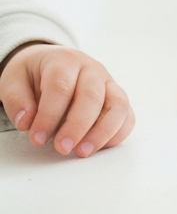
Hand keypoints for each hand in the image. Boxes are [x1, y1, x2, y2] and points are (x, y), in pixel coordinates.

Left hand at [0, 43, 133, 156]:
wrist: (52, 63)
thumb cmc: (34, 74)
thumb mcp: (13, 80)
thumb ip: (17, 100)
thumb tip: (26, 122)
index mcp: (65, 61)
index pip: (61, 87)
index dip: (49, 115)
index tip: (37, 138)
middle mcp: (92, 70)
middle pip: (92, 96)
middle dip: (78, 126)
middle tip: (62, 148)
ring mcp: (109, 84)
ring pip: (118, 106)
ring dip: (102, 132)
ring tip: (83, 151)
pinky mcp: (117, 99)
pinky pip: (127, 117)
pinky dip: (117, 134)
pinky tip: (98, 147)